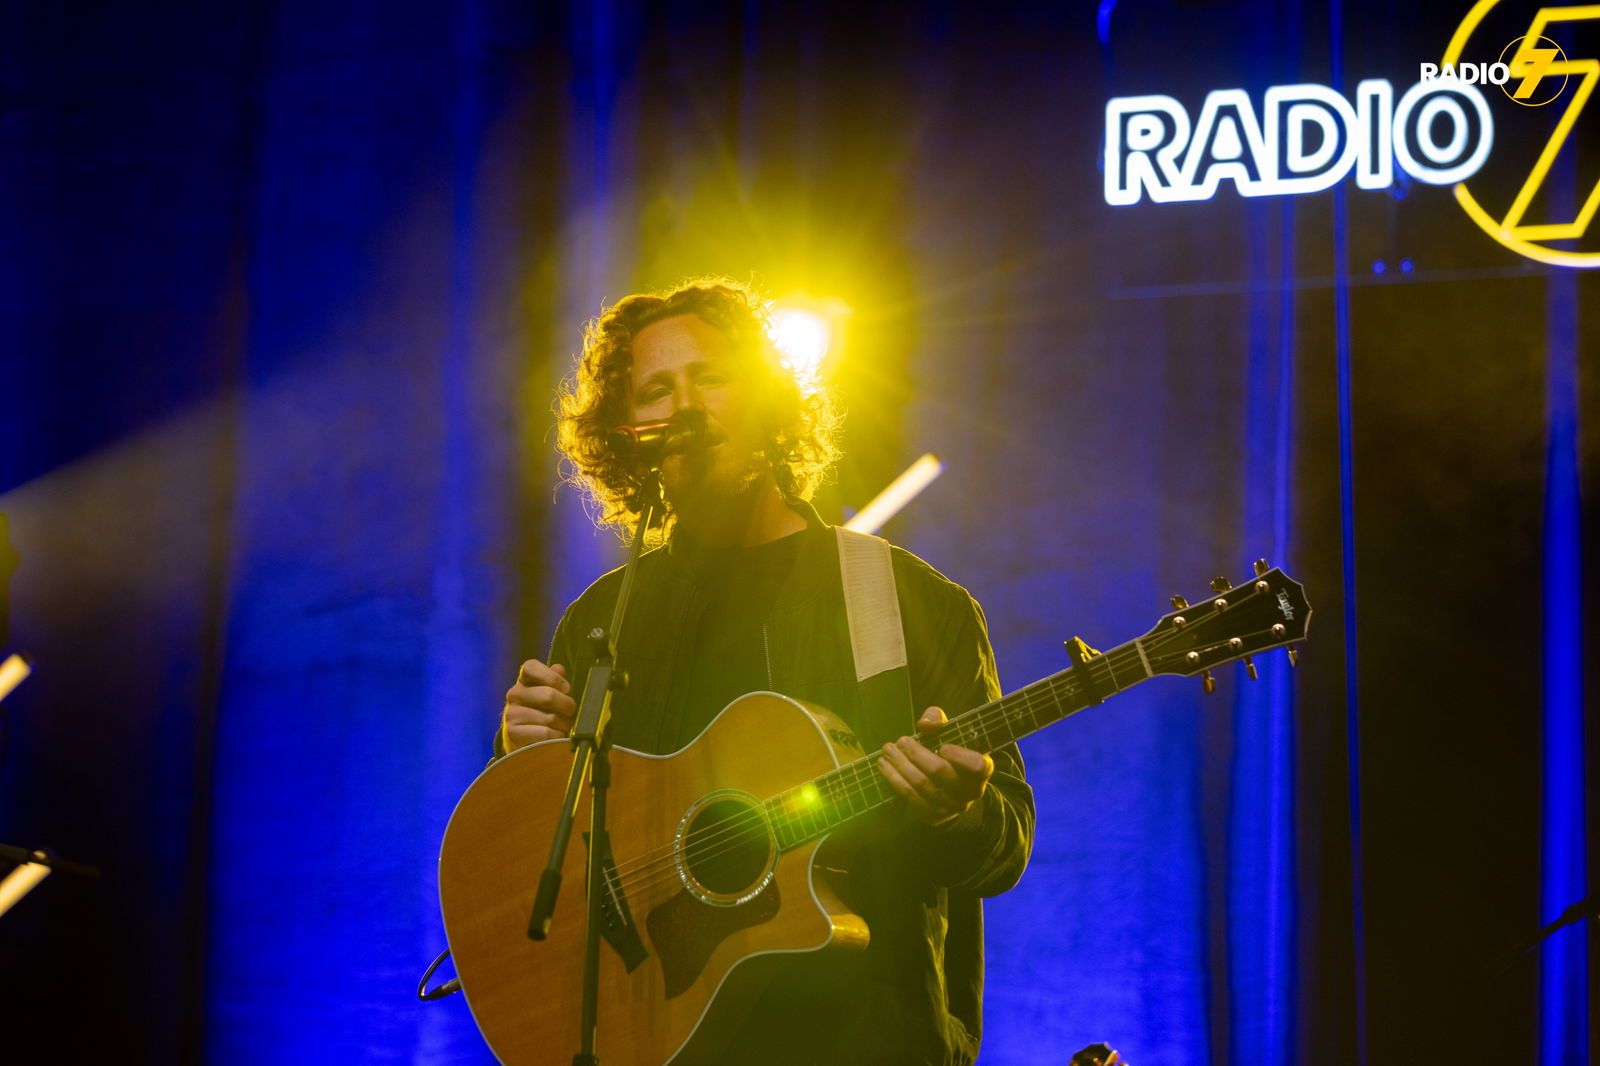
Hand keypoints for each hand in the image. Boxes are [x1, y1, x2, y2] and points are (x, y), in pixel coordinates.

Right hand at [501, 659, 575, 751]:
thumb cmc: (542, 712)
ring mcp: (512, 714)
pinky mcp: (513, 733)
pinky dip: (557, 736)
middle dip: (567, 705)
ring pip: (550, 718)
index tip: (566, 689)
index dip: (554, 678)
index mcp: (523, 680)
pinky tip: (556, 734)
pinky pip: (545, 733)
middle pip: (548, 695)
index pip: (531, 667)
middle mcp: (515, 694)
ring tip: (563, 725)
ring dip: (564, 724)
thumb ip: (555, 679)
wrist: (524, 740)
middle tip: (570, 711)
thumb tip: (558, 669)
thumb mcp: (549, 692)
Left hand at [876, 707, 993, 825]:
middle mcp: (970, 791)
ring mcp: (952, 806)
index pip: (978, 766)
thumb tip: (925, 725)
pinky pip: (911, 797)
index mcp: (983, 769)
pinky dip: (895, 780)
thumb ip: (938, 720)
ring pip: (922, 784)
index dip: (960, 757)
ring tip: (887, 751)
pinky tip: (885, 767)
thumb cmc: (949, 753)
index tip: (943, 747)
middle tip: (901, 741)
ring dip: (900, 765)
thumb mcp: (949, 732)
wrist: (950, 787)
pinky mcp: (934, 815)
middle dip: (916, 754)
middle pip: (939, 771)